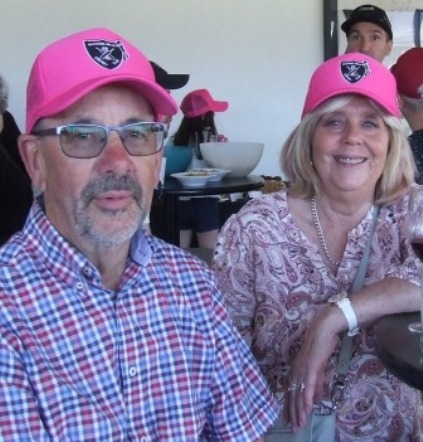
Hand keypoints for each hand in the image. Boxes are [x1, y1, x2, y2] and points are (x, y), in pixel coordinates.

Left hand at [287, 306, 340, 429]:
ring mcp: (302, 368)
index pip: (290, 390)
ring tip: (299, 424)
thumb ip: (318, 383)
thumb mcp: (319, 367)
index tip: (288, 419)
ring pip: (298, 393)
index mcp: (296, 369)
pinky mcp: (310, 367)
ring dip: (299, 410)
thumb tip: (316, 398)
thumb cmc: (322, 345)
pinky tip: (306, 410)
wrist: (324, 330)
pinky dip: (306, 399)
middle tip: (292, 428)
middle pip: (292, 394)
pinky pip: (307, 386)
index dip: (289, 406)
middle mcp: (296, 369)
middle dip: (292, 412)